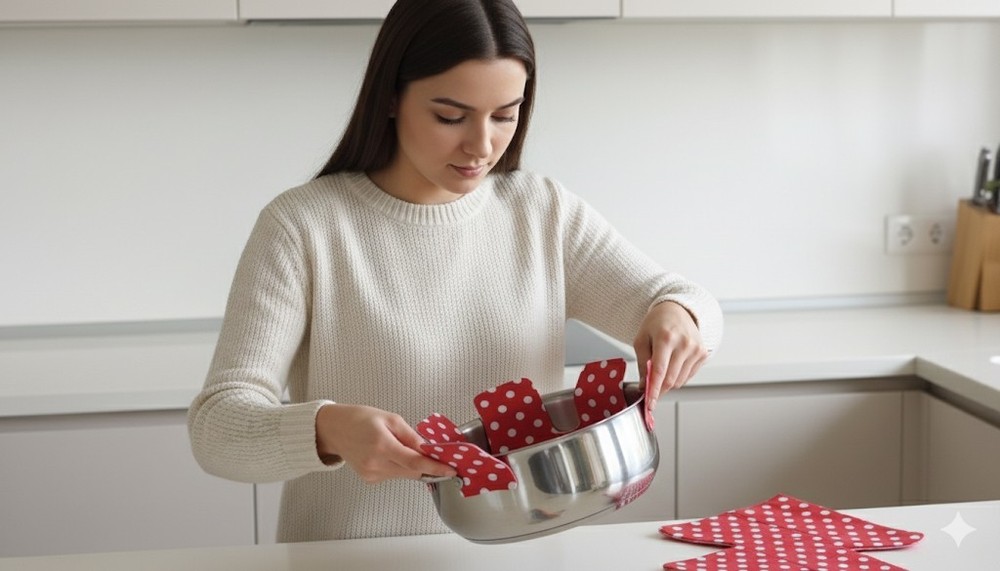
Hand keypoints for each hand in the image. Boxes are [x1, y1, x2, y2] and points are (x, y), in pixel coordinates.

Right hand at [315, 403, 456, 483]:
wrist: (334, 429)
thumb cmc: (359, 419)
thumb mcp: (390, 419)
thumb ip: (411, 436)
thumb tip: (429, 449)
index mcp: (382, 445)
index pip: (416, 462)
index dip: (436, 468)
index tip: (450, 470)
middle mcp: (376, 463)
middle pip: (412, 471)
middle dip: (425, 464)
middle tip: (433, 455)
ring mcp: (372, 474)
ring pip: (404, 474)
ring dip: (410, 465)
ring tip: (398, 447)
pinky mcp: (369, 479)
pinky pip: (393, 475)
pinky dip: (398, 467)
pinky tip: (388, 454)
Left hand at [633, 301, 708, 408]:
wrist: (677, 310)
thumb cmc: (656, 323)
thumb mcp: (641, 339)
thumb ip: (643, 363)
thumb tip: (645, 386)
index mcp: (666, 338)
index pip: (660, 371)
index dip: (654, 391)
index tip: (650, 404)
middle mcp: (684, 344)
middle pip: (671, 380)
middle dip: (659, 389)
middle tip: (651, 389)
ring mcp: (696, 349)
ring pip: (680, 381)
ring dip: (668, 382)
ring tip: (663, 367)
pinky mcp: (703, 353)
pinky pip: (688, 376)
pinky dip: (678, 376)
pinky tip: (673, 363)